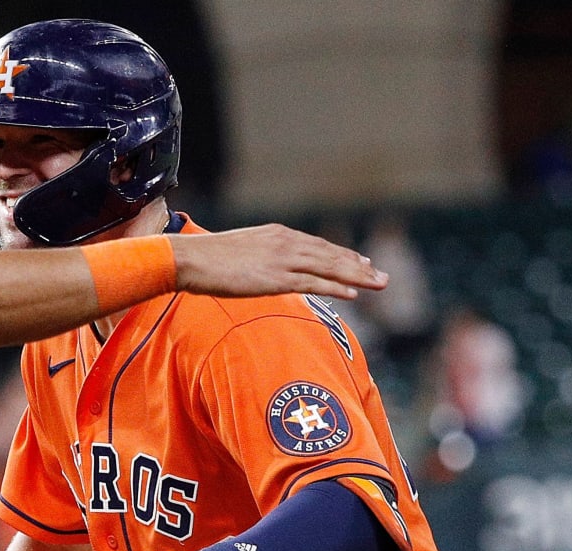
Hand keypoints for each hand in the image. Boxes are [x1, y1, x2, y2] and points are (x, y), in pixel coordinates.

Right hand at [170, 224, 386, 300]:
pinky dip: (335, 287)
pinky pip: (313, 282)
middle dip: (359, 266)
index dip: (342, 255)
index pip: (318, 246)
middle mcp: (286, 243)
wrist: (190, 259)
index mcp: (277, 235)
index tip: (361, 263)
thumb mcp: (238, 252)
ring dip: (357, 276)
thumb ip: (257, 257)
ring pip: (329, 267)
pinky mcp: (276, 278)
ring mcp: (282, 259)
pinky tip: (353, 293)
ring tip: (379, 284)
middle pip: (331, 255)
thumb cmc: (206, 258)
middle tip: (382, 277)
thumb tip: (259, 268)